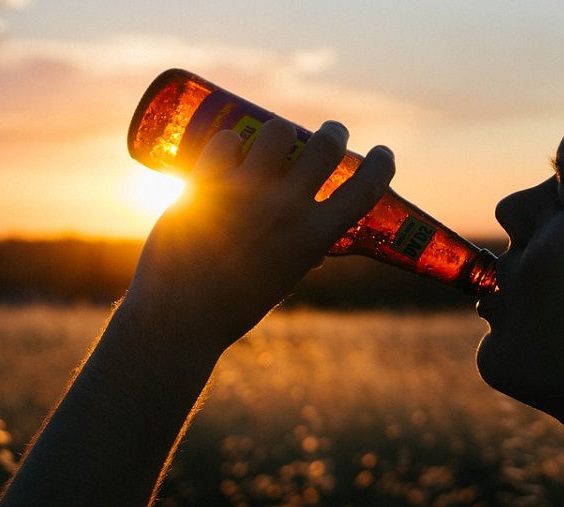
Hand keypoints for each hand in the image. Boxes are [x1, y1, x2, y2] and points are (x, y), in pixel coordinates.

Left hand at [119, 118, 394, 353]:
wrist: (180, 317)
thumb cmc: (235, 305)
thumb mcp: (283, 281)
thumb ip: (302, 257)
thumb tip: (319, 249)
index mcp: (312, 238)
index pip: (365, 189)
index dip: (381, 165)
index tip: (384, 153)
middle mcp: (285, 211)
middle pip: (325, 147)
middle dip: (334, 133)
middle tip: (331, 134)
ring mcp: (245, 194)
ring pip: (277, 132)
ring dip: (281, 132)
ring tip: (274, 140)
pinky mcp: (206, 185)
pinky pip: (226, 142)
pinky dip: (229, 142)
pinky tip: (229, 149)